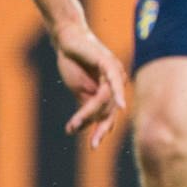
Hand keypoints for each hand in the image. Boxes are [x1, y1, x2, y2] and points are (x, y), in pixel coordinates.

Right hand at [50, 19, 128, 148]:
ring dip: (89, 114)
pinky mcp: (108, 63)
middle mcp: (118, 82)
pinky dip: (116, 95)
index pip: (109, 114)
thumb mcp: (80, 90)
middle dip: (100, 128)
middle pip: (109, 111)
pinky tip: (120, 107)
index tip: (93, 146)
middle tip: (94, 145)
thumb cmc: (74, 63)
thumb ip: (87, 106)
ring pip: (105, 101)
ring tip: (74, 125)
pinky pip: (112, 82)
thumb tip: (87, 127)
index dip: (101, 130)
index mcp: (112, 90)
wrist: (66, 40)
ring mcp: (115, 73)